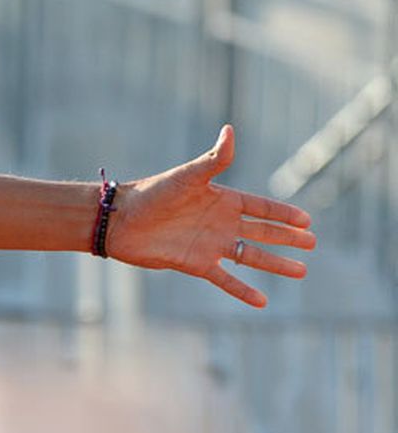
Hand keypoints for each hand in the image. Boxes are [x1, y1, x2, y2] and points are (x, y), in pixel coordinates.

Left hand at [106, 125, 315, 307]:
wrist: (121, 219)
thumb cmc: (153, 192)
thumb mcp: (188, 176)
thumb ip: (213, 159)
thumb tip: (229, 130)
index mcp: (221, 199)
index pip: (260, 207)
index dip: (283, 213)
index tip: (307, 221)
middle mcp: (219, 222)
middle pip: (262, 232)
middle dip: (287, 238)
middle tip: (312, 243)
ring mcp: (210, 244)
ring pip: (250, 256)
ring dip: (275, 264)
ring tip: (301, 271)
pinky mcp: (196, 264)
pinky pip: (225, 279)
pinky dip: (243, 290)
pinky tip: (262, 302)